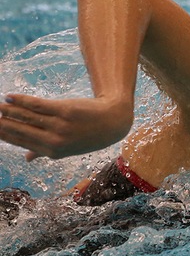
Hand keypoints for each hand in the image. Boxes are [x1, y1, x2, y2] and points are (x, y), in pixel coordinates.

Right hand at [0, 94, 132, 160]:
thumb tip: (26, 158)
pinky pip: (38, 105)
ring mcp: (60, 126)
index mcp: (52, 152)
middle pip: (20, 130)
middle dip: (0, 123)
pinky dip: (22, 100)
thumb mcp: (68, 147)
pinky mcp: (65, 111)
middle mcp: (54, 141)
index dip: (3, 135)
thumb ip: (44, 151)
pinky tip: (10, 96)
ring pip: (26, 117)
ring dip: (7, 109)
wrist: (113, 121)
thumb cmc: (88, 134)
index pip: (20, 142)